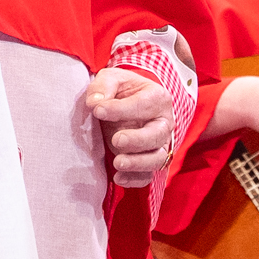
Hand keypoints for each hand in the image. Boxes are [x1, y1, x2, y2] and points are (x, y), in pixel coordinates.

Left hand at [84, 67, 172, 187]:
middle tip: (116, 140)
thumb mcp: (111, 78)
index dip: (121, 109)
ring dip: (138, 163)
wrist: (126, 103)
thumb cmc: (121, 90)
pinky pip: (148, 176)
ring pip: (157, 159)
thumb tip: (95, 103)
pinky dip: (134, 179)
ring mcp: (158, 145)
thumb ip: (103, 86)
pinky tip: (118, 178)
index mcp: (157, 98)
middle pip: (157, 136)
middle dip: (137, 140)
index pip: (144, 105)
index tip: (98, 110)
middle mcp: (163, 123)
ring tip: (117, 163)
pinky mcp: (149, 161)